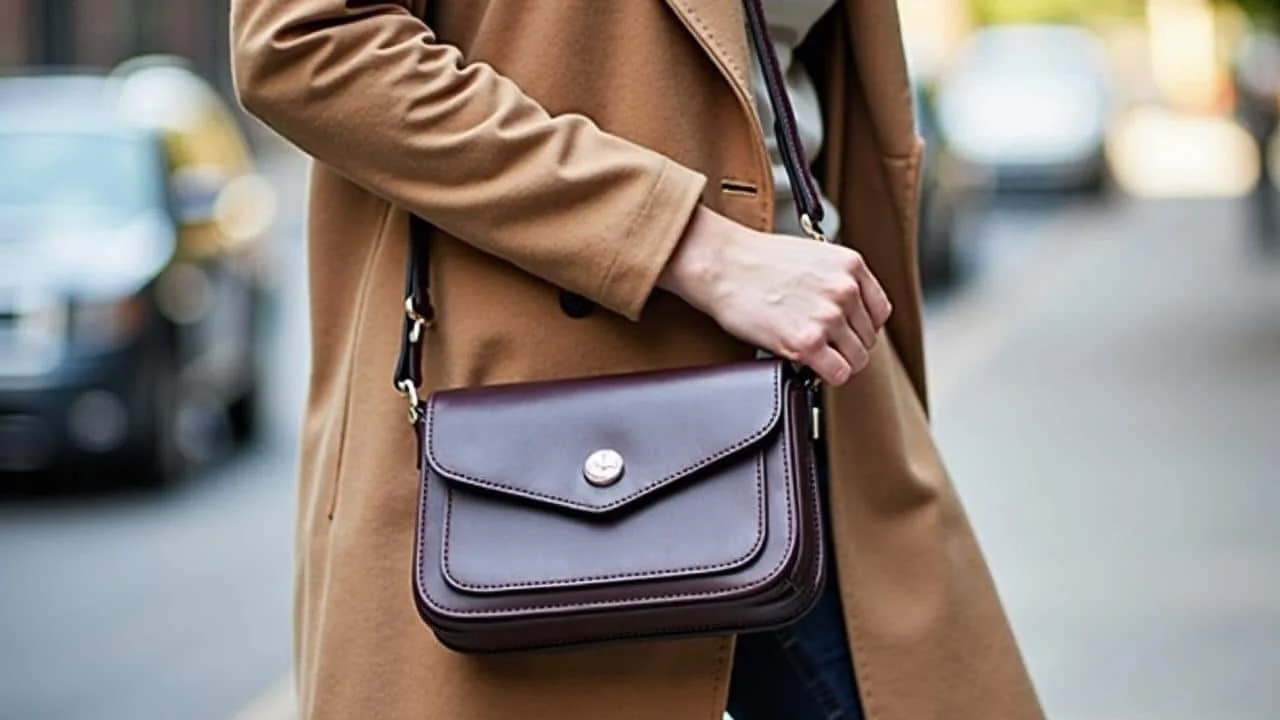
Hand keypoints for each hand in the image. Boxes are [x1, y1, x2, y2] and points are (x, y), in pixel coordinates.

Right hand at [658, 206, 891, 385]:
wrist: (722, 264)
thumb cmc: (755, 260)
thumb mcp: (813, 256)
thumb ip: (837, 280)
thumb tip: (848, 312)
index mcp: (851, 265)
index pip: (879, 311)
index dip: (861, 325)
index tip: (844, 331)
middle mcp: (845, 290)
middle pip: (868, 338)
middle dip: (845, 344)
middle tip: (820, 343)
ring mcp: (828, 317)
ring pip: (857, 359)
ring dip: (837, 361)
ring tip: (813, 354)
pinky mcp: (807, 343)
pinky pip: (838, 374)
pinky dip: (827, 375)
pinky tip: (809, 364)